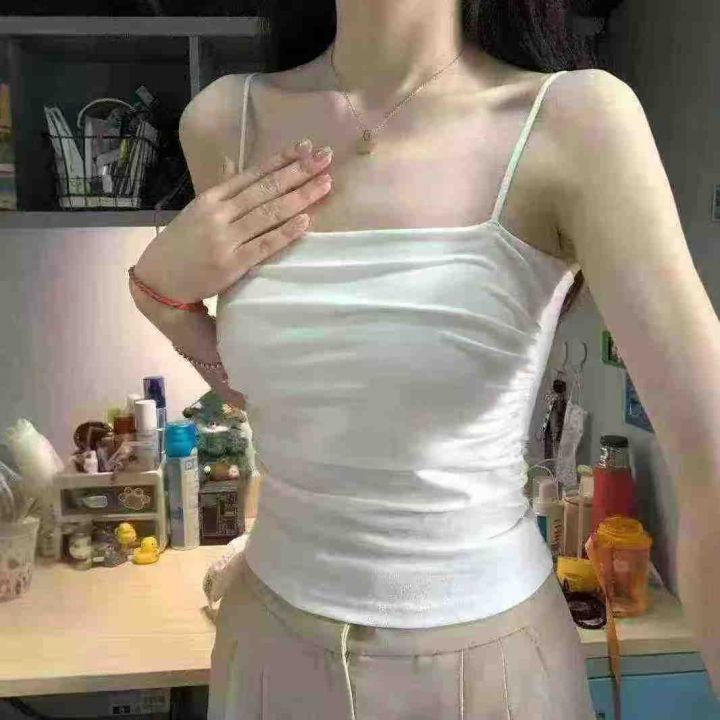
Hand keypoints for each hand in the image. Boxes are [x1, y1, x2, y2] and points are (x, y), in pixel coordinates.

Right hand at [133, 139, 332, 301]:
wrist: (159, 279)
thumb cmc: (181, 244)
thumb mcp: (197, 210)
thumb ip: (220, 187)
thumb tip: (231, 159)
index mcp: (212, 198)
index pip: (252, 174)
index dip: (281, 160)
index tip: (306, 147)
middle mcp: (220, 214)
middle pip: (265, 189)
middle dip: (298, 172)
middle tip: (325, 158)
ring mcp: (226, 239)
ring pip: (268, 214)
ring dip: (299, 197)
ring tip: (324, 184)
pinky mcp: (232, 264)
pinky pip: (264, 245)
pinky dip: (285, 232)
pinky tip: (305, 220)